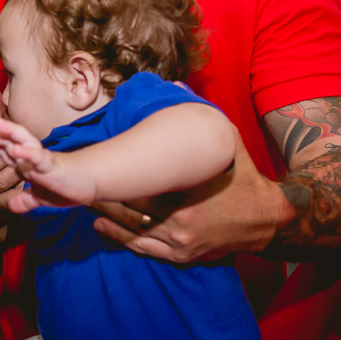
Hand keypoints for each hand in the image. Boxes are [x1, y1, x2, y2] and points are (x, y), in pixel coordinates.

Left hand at [0, 118, 94, 212]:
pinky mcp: (53, 165)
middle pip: (9, 143)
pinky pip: (39, 158)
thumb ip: (27, 200)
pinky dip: (29, 153)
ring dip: (10, 134)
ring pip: (24, 142)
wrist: (92, 183)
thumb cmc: (68, 187)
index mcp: (27, 164)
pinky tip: (17, 150)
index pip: (4, 152)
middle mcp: (32, 158)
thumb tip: (12, 206)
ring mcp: (42, 160)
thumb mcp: (43, 198)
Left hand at [91, 136, 290, 263]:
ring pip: (131, 230)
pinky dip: (119, 237)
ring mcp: (178, 243)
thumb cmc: (242, 176)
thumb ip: (200, 117)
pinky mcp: (180, 256)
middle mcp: (178, 223)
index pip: (137, 186)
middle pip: (128, 209)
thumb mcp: (227, 142)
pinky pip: (142, 248)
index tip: (89, 165)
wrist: (266, 219)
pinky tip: (100, 226)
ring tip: (81, 203)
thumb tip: (176, 84)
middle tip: (74, 185)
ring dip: (104, 216)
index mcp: (186, 195)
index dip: (111, 177)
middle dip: (101, 196)